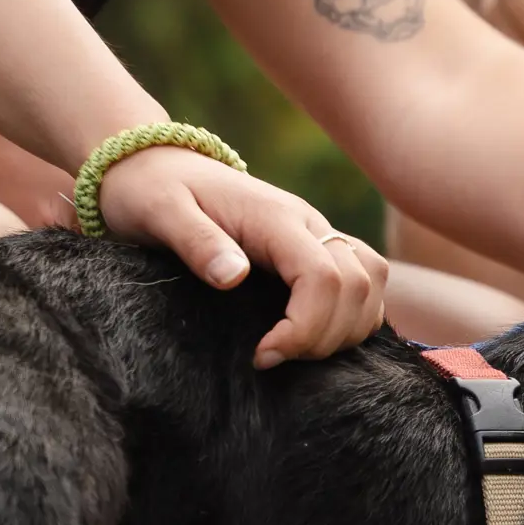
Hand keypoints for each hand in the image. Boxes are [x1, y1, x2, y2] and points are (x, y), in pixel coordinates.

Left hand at [97, 147, 387, 367]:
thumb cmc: (153, 191)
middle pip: (358, 284)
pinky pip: (362, 283)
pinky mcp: (317, 249)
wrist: (158, 166)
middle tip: (274, 358)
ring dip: (346, 329)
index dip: (305, 328)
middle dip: (326, 336)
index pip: (323, 276)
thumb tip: (233, 276)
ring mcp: (318, 235)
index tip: (262, 355)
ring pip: (371, 283)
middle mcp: (309, 224)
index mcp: (275, 218)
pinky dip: (351, 316)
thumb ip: (197, 242)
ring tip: (295, 351)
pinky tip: (311, 338)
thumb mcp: (160, 212)